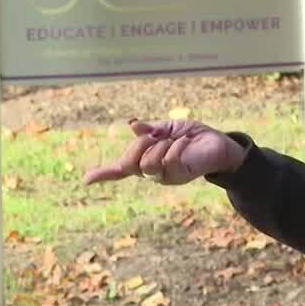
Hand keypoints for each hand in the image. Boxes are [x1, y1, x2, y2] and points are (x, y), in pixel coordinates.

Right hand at [83, 119, 247, 186]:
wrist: (219, 144)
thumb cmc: (193, 136)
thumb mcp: (169, 128)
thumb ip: (151, 130)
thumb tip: (132, 125)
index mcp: (145, 158)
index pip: (120, 169)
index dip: (103, 174)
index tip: (86, 180)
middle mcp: (151, 171)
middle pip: (128, 164)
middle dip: (138, 145)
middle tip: (155, 135)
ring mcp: (164, 176)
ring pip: (146, 165)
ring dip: (157, 147)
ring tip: (172, 140)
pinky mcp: (179, 176)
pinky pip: (168, 162)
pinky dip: (175, 147)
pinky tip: (186, 141)